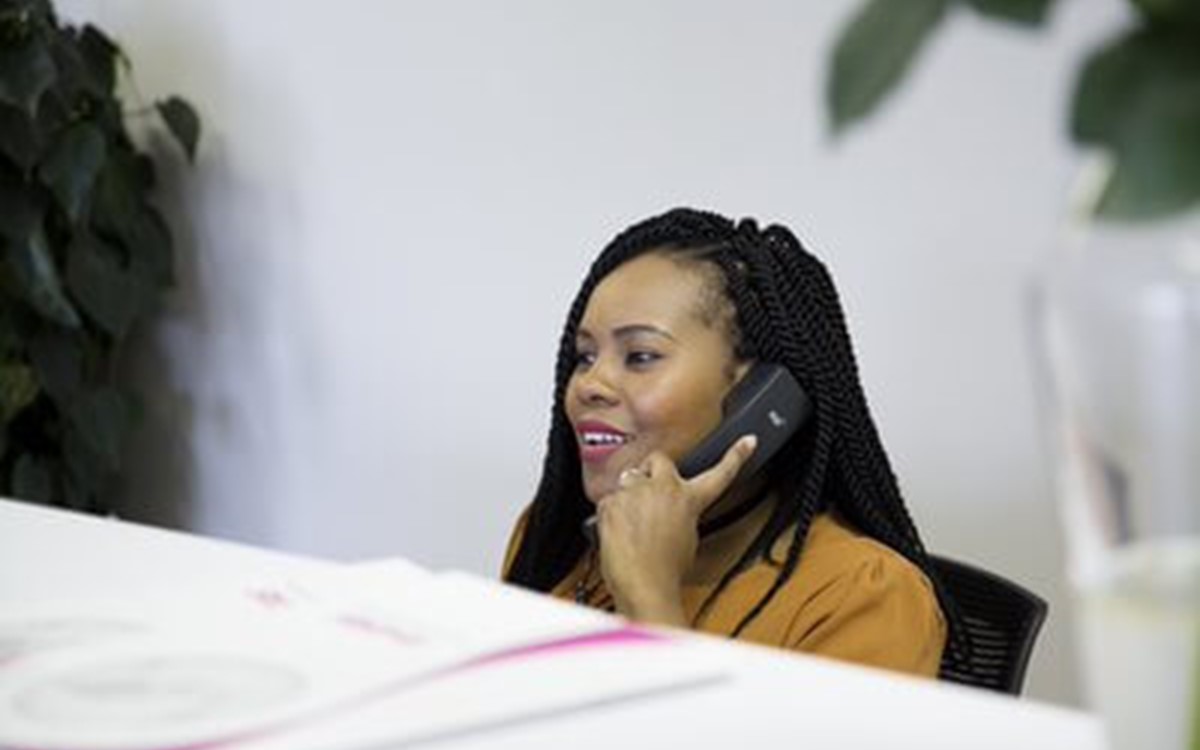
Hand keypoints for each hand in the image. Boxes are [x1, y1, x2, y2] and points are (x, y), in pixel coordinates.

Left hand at [595, 435, 757, 625]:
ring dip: (629, 495)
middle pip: (658, 459)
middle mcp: (663, 489)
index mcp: (690, 500)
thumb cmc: (666, 571)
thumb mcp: (687, 541)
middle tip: (649, 490)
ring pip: (628, 479)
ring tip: (631, 523)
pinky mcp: (611, 501)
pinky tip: (618, 533)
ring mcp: (636, 492)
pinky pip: (608, 500)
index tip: (747, 441)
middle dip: (652, 469)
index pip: (720, 473)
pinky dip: (611, 514)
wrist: (643, 584)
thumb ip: (681, 515)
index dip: (736, 455)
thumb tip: (669, 511)